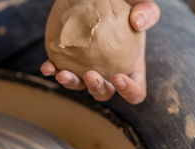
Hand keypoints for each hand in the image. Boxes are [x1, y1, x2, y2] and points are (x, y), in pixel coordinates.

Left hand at [41, 0, 160, 103]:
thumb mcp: (140, 5)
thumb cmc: (126, 5)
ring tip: (62, 74)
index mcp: (130, 68)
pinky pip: (59, 70)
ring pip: (78, 86)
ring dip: (70, 84)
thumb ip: (147, 11)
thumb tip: (138, 22)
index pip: (134, 92)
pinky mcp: (68, 61)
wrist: (99, 0)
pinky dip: (52, 71)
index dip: (128, 91)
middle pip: (103, 93)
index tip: (118, 77)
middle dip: (96, 88)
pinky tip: (47, 67)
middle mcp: (107, 74)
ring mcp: (86, 69)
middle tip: (90, 74)